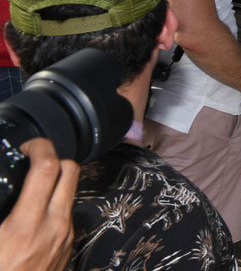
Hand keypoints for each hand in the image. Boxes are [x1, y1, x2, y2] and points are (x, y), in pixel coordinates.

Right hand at [0, 138, 77, 270]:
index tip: (29, 145)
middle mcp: (53, 229)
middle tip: (33, 159)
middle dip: (54, 157)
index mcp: (26, 226)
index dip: (40, 147)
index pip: (48, 169)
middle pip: (71, 172)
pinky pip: (66, 217)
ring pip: (70, 194)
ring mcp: (64, 240)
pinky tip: (31, 214)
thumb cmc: (1, 268)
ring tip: (29, 187)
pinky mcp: (66, 252)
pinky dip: (53, 207)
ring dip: (55, 183)